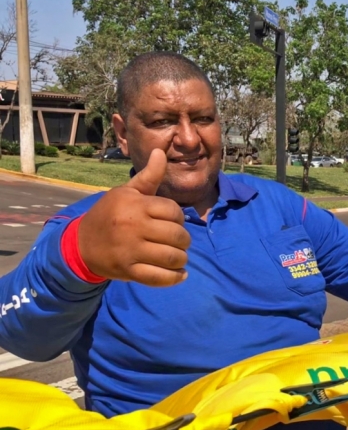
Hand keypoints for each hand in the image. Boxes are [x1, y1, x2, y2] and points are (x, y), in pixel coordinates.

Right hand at [78, 149, 190, 285]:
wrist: (81, 243)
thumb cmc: (110, 213)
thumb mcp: (127, 192)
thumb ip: (149, 176)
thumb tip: (160, 151)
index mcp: (135, 205)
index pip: (174, 211)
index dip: (179, 218)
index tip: (172, 221)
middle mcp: (133, 227)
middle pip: (177, 236)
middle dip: (184, 240)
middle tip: (179, 242)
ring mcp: (130, 251)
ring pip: (172, 257)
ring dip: (181, 259)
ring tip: (179, 257)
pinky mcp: (128, 271)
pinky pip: (159, 278)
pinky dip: (174, 278)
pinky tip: (180, 274)